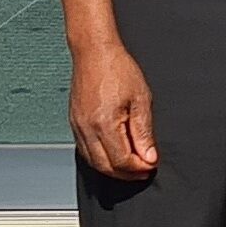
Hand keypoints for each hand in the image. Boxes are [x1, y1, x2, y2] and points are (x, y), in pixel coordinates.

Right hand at [69, 41, 157, 180]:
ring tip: (131, 165)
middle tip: (143, 170)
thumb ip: (144, 131)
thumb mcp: (141, 98)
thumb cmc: (117, 68)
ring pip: (93, 162)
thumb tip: (149, 156)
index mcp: (105, 124)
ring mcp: (78, 127)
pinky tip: (113, 154)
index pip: (122, 161)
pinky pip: (85, 151)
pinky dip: (100, 158)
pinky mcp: (74, 123)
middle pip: (106, 167)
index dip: (138, 168)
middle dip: (126, 174)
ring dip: (113, 169)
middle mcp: (87, 129)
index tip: (151, 165)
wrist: (94, 52)